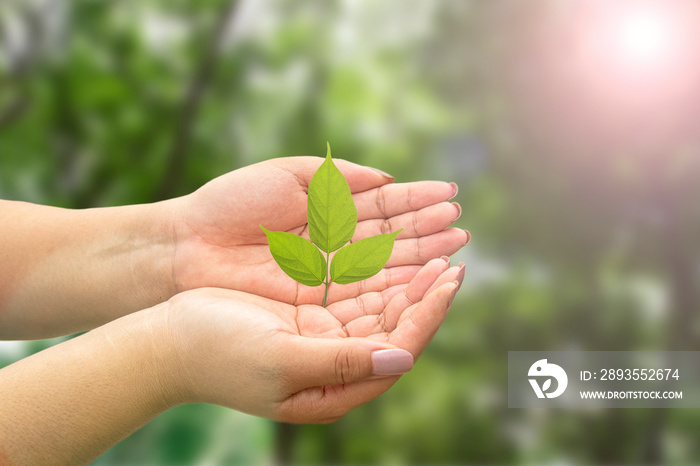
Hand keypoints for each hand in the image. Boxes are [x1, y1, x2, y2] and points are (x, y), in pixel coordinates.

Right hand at [162, 257, 463, 422]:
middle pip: (397, 328)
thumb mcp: (281, 360)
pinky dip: (377, 273)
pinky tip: (392, 251)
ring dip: (407, 280)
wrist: (170, 341)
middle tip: (453, 258)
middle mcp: (336, 366)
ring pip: (379, 308)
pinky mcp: (309, 317)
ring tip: (435, 250)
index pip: (399, 349)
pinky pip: (354, 294)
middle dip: (426, 293)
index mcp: (334, 388)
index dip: (428, 313)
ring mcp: (323, 340)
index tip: (450, 278)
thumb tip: (402, 359)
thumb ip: (340, 362)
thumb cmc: (219, 353)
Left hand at [170, 156, 467, 305]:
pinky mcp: (319, 304)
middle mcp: (334, 244)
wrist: (186, 247)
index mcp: (328, 209)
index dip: (418, 202)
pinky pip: (364, 294)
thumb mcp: (287, 175)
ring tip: (455, 249)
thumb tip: (387, 178)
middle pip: (391, 238)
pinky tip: (423, 276)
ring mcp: (328, 275)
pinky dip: (395, 286)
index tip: (452, 196)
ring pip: (385, 266)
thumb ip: (339, 176)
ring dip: (420, 259)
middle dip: (428, 232)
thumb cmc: (230, 204)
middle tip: (463, 227)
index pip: (383, 206)